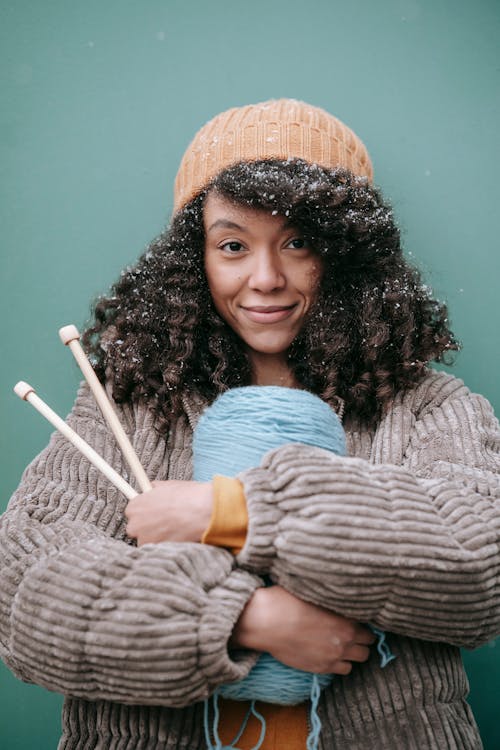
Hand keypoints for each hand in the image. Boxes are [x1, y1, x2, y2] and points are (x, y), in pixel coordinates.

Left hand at [125, 480, 212, 544]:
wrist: (203, 512)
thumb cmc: (187, 497)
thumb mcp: (168, 485)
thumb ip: (154, 490)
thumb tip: (153, 489)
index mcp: (135, 506)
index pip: (131, 511)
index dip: (143, 511)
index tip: (151, 512)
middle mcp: (135, 524)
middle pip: (135, 528)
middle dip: (146, 525)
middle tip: (162, 521)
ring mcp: (145, 539)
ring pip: (146, 540)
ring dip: (155, 536)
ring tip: (172, 529)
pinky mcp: (157, 550)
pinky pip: (156, 548)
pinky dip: (164, 544)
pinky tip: (176, 536)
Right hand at [231, 586, 374, 674]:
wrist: (267, 622)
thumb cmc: (288, 601)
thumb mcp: (315, 593)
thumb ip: (334, 600)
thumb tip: (340, 597)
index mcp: (346, 620)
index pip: (369, 628)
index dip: (363, 624)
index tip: (357, 621)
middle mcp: (344, 640)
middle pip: (367, 646)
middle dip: (362, 640)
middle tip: (352, 633)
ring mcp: (333, 656)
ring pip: (358, 659)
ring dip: (353, 652)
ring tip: (342, 644)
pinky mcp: (320, 668)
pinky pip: (343, 670)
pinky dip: (341, 663)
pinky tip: (331, 653)